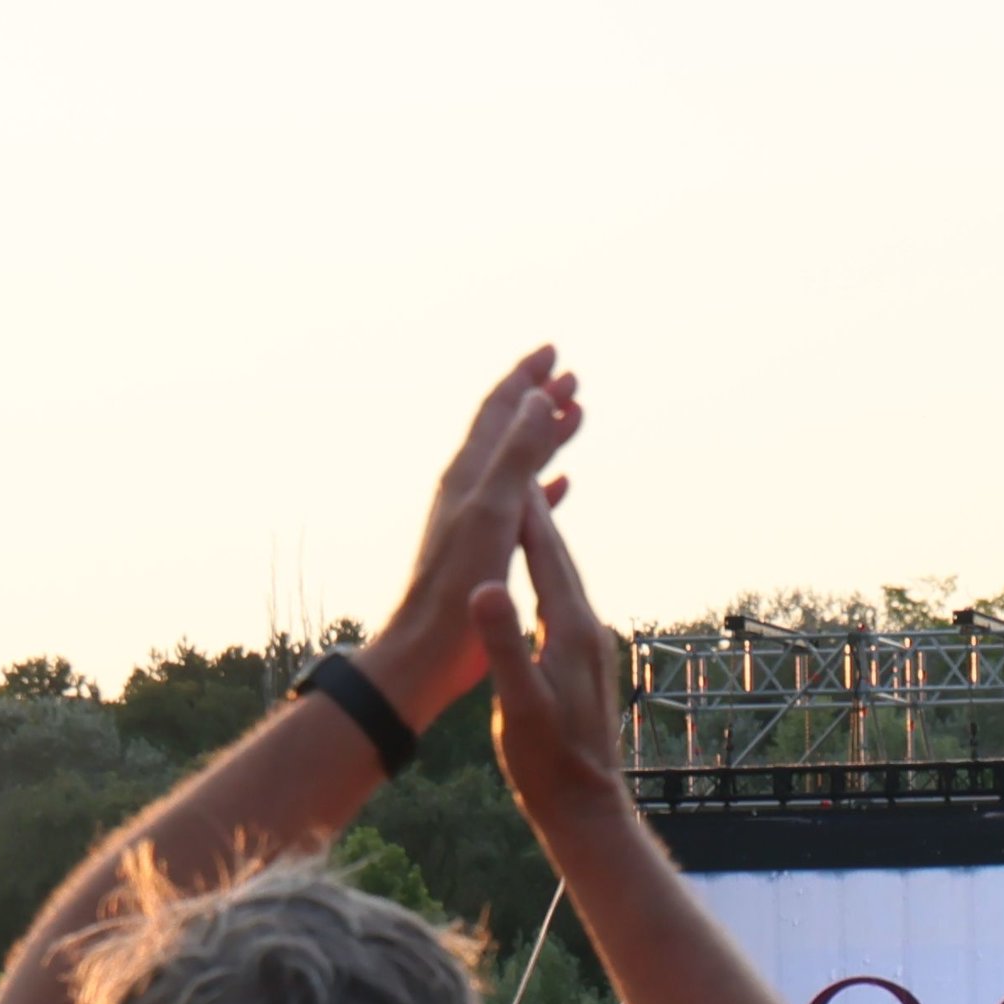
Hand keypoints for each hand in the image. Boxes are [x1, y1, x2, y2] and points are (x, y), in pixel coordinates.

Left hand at [377, 348, 582, 727]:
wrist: (429, 648)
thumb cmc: (459, 585)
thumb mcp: (494, 511)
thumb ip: (516, 454)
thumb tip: (536, 399)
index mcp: (469, 475)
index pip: (498, 410)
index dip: (524, 379)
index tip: (554, 355)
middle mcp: (470, 488)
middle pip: (507, 429)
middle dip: (537, 400)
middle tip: (570, 378)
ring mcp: (478, 517)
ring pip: (516, 462)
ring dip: (543, 437)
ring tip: (574, 417)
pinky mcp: (487, 547)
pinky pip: (522, 501)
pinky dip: (544, 484)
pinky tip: (561, 485)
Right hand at [481, 487, 630, 826]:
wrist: (586, 805)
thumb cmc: (547, 761)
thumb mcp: (516, 702)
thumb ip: (502, 644)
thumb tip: (483, 590)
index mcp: (569, 631)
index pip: (545, 556)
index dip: (526, 510)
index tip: (509, 466)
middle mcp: (587, 629)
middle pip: (560, 557)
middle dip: (538, 512)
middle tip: (519, 464)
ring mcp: (590, 645)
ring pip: (564, 578)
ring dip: (544, 540)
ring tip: (526, 506)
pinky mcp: (585, 662)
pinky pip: (564, 601)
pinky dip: (548, 574)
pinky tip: (539, 574)